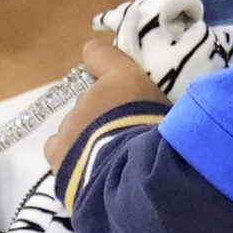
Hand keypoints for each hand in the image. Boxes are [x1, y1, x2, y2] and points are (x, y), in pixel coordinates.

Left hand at [43, 38, 165, 171]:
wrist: (136, 179)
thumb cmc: (164, 143)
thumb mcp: (175, 116)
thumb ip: (161, 105)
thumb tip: (161, 108)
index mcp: (123, 80)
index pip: (98, 53)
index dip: (101, 62)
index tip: (109, 75)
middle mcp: (91, 96)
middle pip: (91, 101)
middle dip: (103, 115)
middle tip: (124, 136)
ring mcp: (70, 125)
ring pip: (74, 125)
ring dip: (87, 137)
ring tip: (107, 160)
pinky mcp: (57, 155)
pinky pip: (57, 149)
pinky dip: (70, 156)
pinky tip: (86, 170)